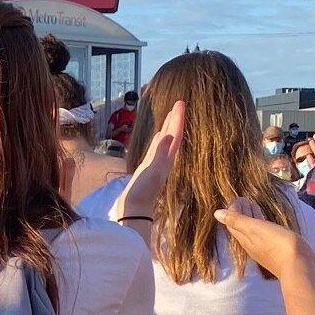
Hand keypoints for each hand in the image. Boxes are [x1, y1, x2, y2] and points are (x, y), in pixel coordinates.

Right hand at [116, 100, 184, 220]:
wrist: (134, 211)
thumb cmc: (142, 193)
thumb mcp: (152, 172)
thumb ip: (159, 154)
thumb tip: (165, 134)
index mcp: (167, 159)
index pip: (175, 135)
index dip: (178, 119)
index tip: (180, 103)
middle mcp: (165, 160)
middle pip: (173, 135)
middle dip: (175, 119)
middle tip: (178, 103)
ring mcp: (156, 164)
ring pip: (165, 141)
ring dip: (168, 127)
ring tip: (171, 114)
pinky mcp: (148, 167)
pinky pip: (156, 148)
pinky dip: (159, 139)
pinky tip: (158, 135)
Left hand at [214, 207, 313, 282]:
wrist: (300, 266)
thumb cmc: (277, 244)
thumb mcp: (254, 228)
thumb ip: (237, 220)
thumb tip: (216, 213)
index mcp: (245, 239)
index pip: (233, 223)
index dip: (233, 210)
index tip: (237, 198)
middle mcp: (252, 246)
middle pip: (243, 228)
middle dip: (242, 213)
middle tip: (244, 200)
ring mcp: (265, 249)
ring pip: (254, 231)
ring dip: (253, 219)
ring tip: (254, 207)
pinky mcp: (278, 250)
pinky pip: (266, 235)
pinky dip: (264, 225)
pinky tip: (270, 223)